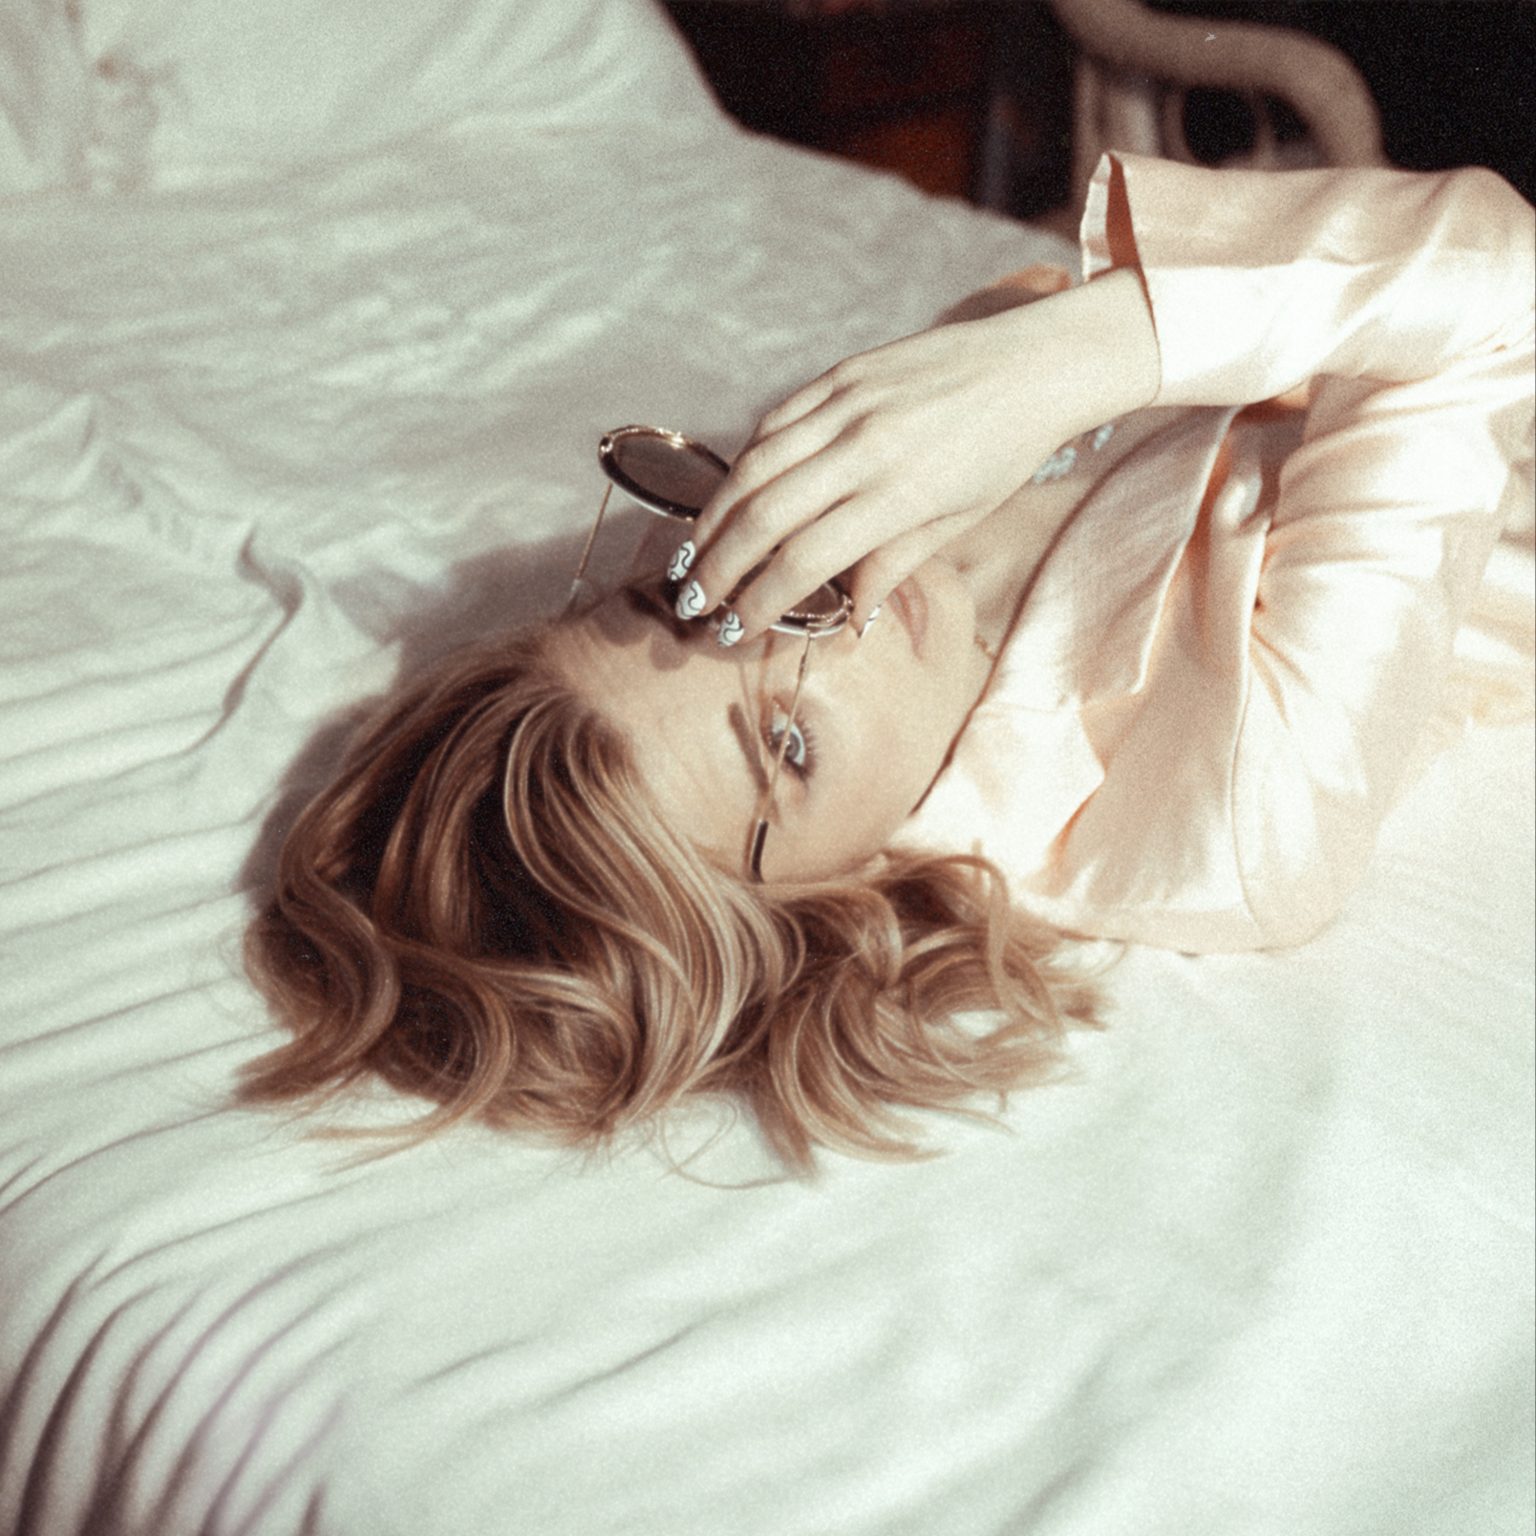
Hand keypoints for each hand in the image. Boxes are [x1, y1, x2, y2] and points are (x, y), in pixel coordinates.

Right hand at [678, 267, 1159, 641]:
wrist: (1033, 364)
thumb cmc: (1003, 455)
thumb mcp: (957, 523)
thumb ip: (893, 565)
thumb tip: (846, 614)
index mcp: (899, 495)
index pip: (806, 559)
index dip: (761, 600)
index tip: (736, 629)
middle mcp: (864, 447)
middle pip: (764, 516)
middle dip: (718, 566)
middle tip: (692, 601)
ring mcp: (847, 404)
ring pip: (753, 466)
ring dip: (713, 518)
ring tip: (692, 556)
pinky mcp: (840, 374)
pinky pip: (773, 424)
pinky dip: (742, 464)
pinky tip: (729, 496)